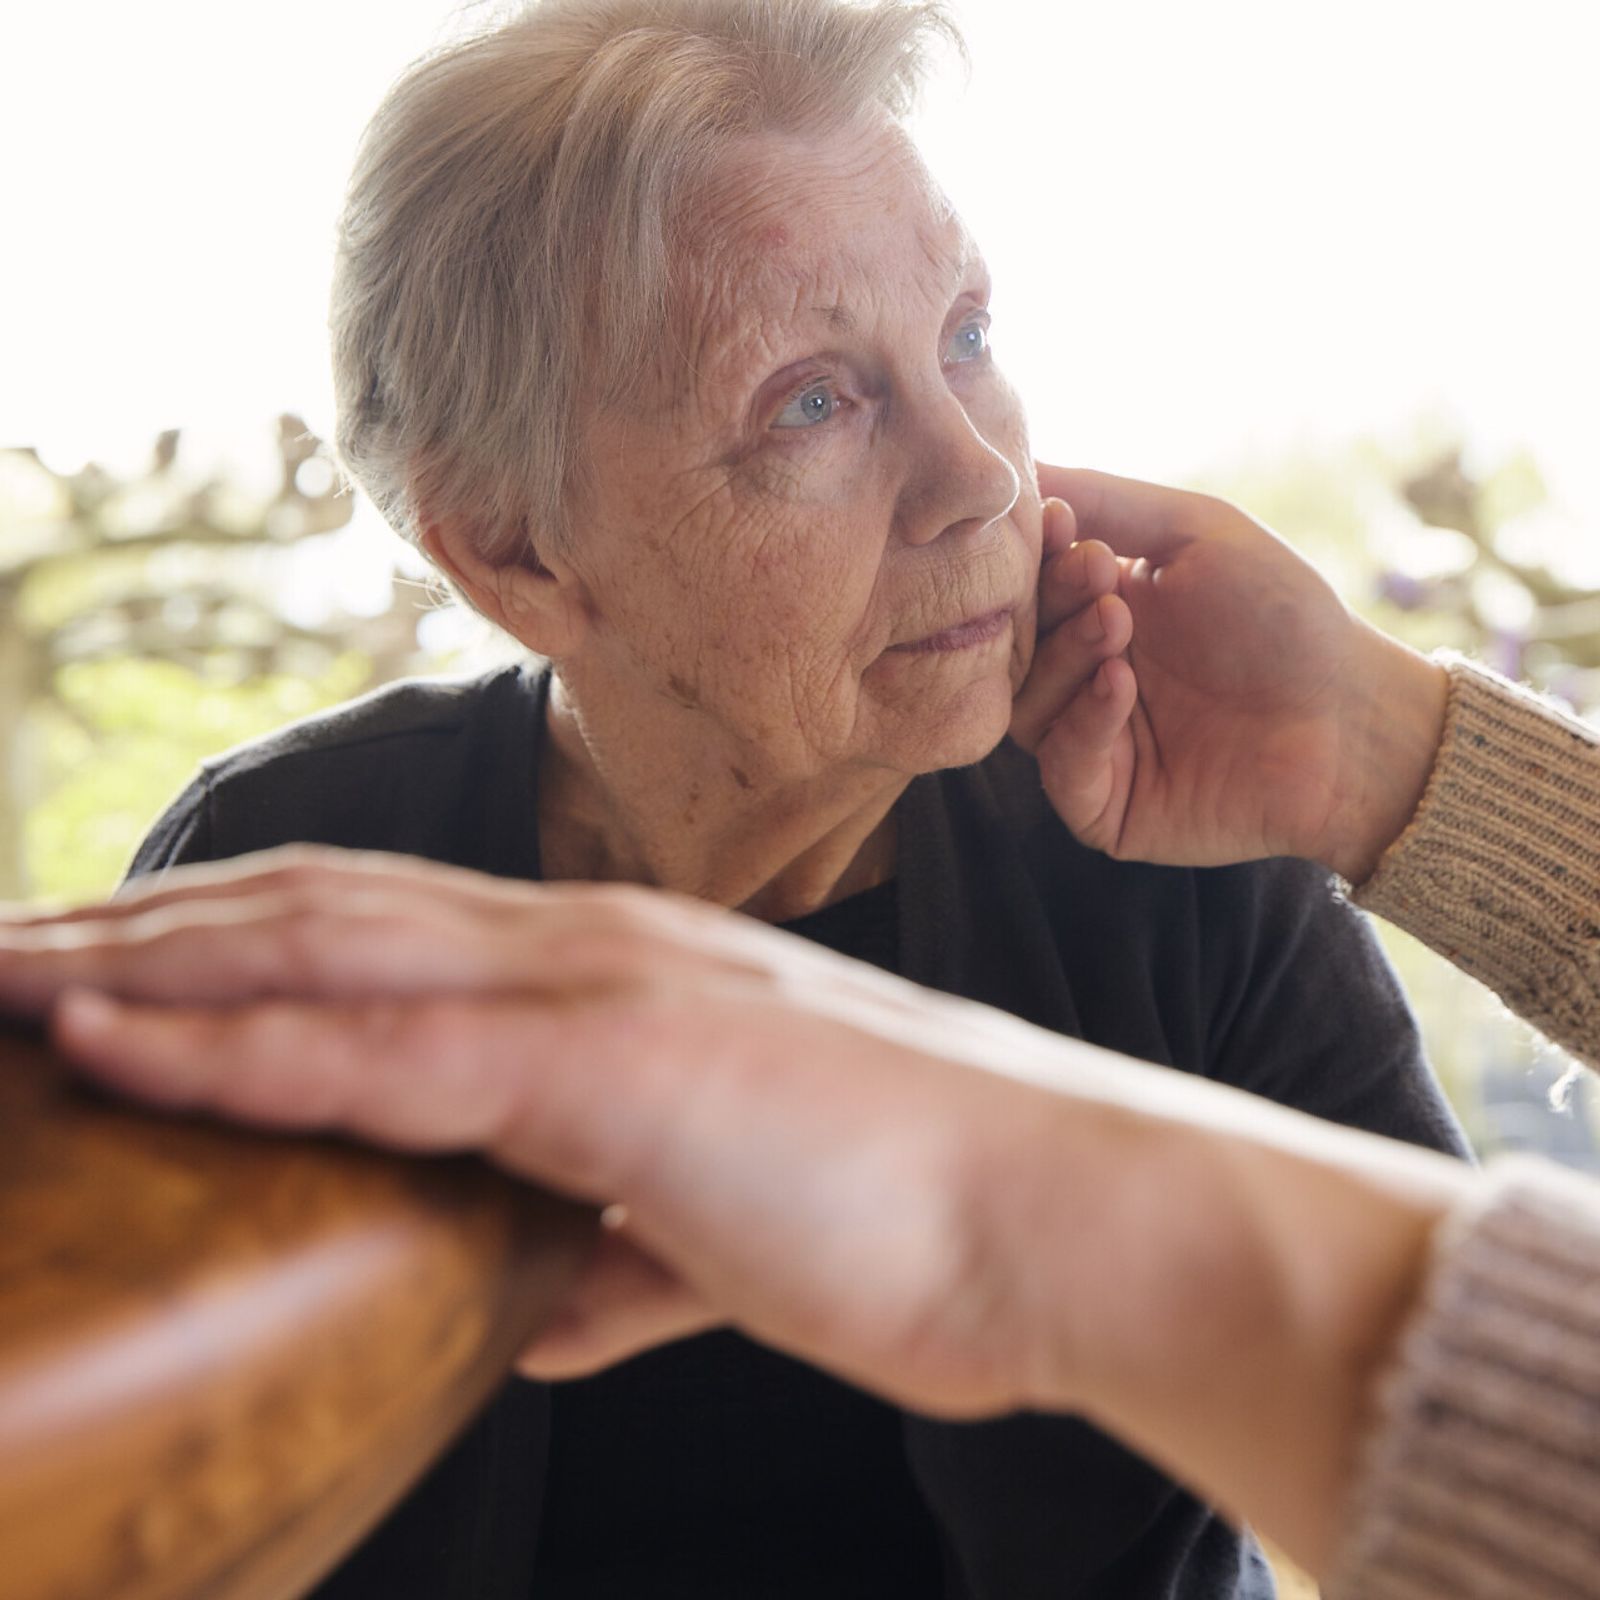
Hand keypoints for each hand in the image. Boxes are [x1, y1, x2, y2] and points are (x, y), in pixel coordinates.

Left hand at [0, 846, 1466, 1572]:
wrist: (1061, 1217)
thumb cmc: (913, 1215)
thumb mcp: (731, 1236)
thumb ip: (616, 1256)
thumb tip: (528, 1311)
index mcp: (622, 975)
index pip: (388, 930)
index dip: (240, 938)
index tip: (114, 962)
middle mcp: (596, 948)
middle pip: (325, 912)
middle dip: (154, 927)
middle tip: (6, 938)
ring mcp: (602, 991)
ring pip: (323, 949)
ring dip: (147, 960)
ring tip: (5, 966)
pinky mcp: (613, 1068)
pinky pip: (380, 1049)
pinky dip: (230, 1040)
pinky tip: (101, 1033)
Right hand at [1019, 467, 1448, 879]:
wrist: (1350, 720)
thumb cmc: (1284, 617)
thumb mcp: (1198, 532)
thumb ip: (1110, 501)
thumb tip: (1022, 466)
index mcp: (1098, 611)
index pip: (1030, 585)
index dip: (1034, 554)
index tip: (1058, 522)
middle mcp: (1084, 677)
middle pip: (1019, 644)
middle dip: (1049, 601)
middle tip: (1094, 574)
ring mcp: (1090, 743)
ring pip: (1027, 705)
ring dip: (1064, 657)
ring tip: (1115, 623)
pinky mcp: (1105, 806)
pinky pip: (1062, 767)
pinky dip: (1083, 722)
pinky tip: (1120, 684)